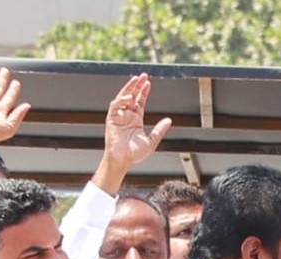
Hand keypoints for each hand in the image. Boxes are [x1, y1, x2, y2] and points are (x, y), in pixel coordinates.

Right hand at [96, 74, 172, 191]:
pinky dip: (122, 100)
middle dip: (137, 85)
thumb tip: (169, 120)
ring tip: (136, 80)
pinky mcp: (111, 119)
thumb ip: (160, 130)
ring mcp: (119, 116)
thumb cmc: (135, 154)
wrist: (123, 161)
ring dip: (129, 88)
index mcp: (136, 119)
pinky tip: (130, 98)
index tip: (148, 83)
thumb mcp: (152, 141)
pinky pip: (115, 105)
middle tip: (143, 76)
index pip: (140, 101)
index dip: (144, 92)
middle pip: (132, 96)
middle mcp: (127, 116)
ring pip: (123, 97)